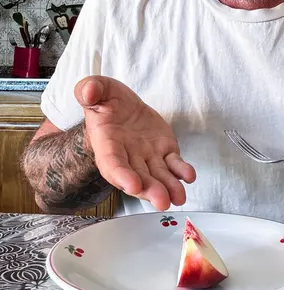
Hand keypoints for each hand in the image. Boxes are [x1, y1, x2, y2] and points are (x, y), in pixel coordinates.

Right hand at [75, 76, 195, 210]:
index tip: (133, 185)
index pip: (112, 164)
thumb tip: (89, 92)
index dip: (121, 176)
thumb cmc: (105, 100)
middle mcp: (127, 155)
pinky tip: (189, 175)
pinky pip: (173, 163)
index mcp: (106, 143)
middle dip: (149, 190)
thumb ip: (89, 90)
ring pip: (157, 176)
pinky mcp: (164, 150)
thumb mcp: (95, 88)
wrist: (121, 104)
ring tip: (179, 196)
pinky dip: (181, 170)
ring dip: (168, 187)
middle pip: (138, 177)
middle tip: (162, 200)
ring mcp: (147, 156)